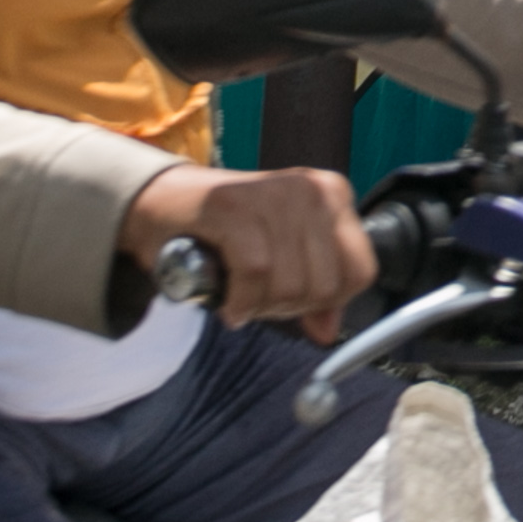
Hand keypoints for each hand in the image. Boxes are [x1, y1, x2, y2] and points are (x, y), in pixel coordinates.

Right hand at [119, 162, 373, 342]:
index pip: (360, 270)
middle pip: (324, 284)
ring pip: (289, 283)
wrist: (162, 202)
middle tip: (258, 300)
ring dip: (259, 306)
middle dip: (288, 307)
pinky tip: (229, 304)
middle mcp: (311, 188)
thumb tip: (328, 333)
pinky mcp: (233, 204)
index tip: (294, 303)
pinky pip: (254, 272)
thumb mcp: (281, 255)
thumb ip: (312, 290)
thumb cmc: (226, 231)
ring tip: (240, 296)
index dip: (327, 302)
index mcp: (333, 195)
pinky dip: (240, 300)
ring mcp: (273, 192)